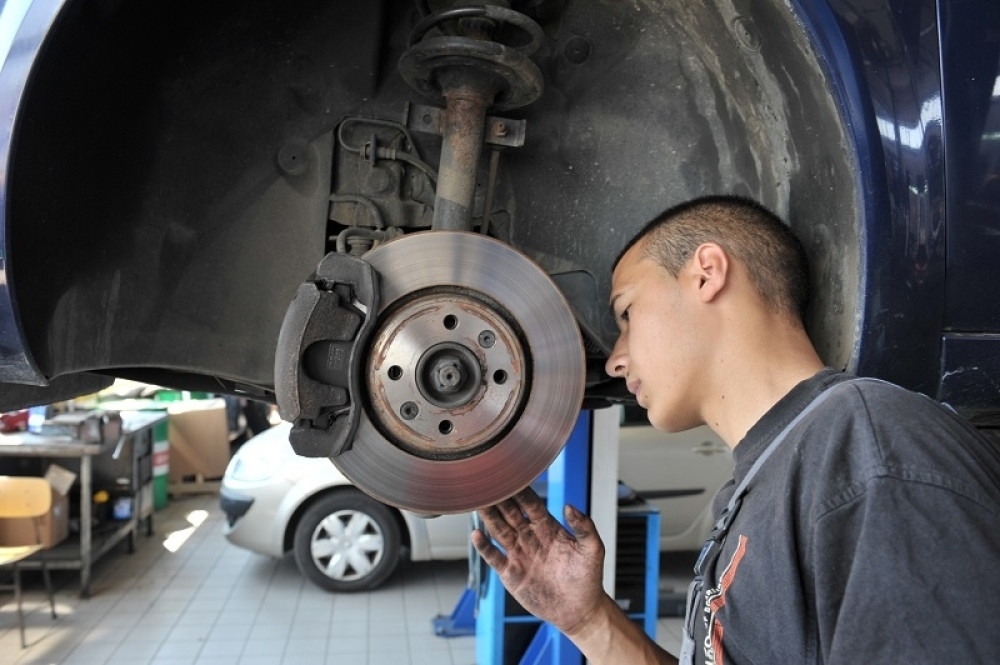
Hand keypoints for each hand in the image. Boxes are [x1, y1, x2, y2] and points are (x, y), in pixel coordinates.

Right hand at [471, 486, 606, 634]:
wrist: (579, 609)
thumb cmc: (587, 578)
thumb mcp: (592, 549)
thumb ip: (584, 527)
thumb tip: (570, 506)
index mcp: (548, 527)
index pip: (531, 504)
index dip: (521, 492)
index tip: (511, 476)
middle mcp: (530, 537)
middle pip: (510, 513)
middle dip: (500, 499)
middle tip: (488, 483)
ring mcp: (518, 553)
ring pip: (499, 530)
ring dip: (488, 517)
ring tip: (478, 503)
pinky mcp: (511, 572)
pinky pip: (494, 557)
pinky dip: (484, 546)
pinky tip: (476, 535)